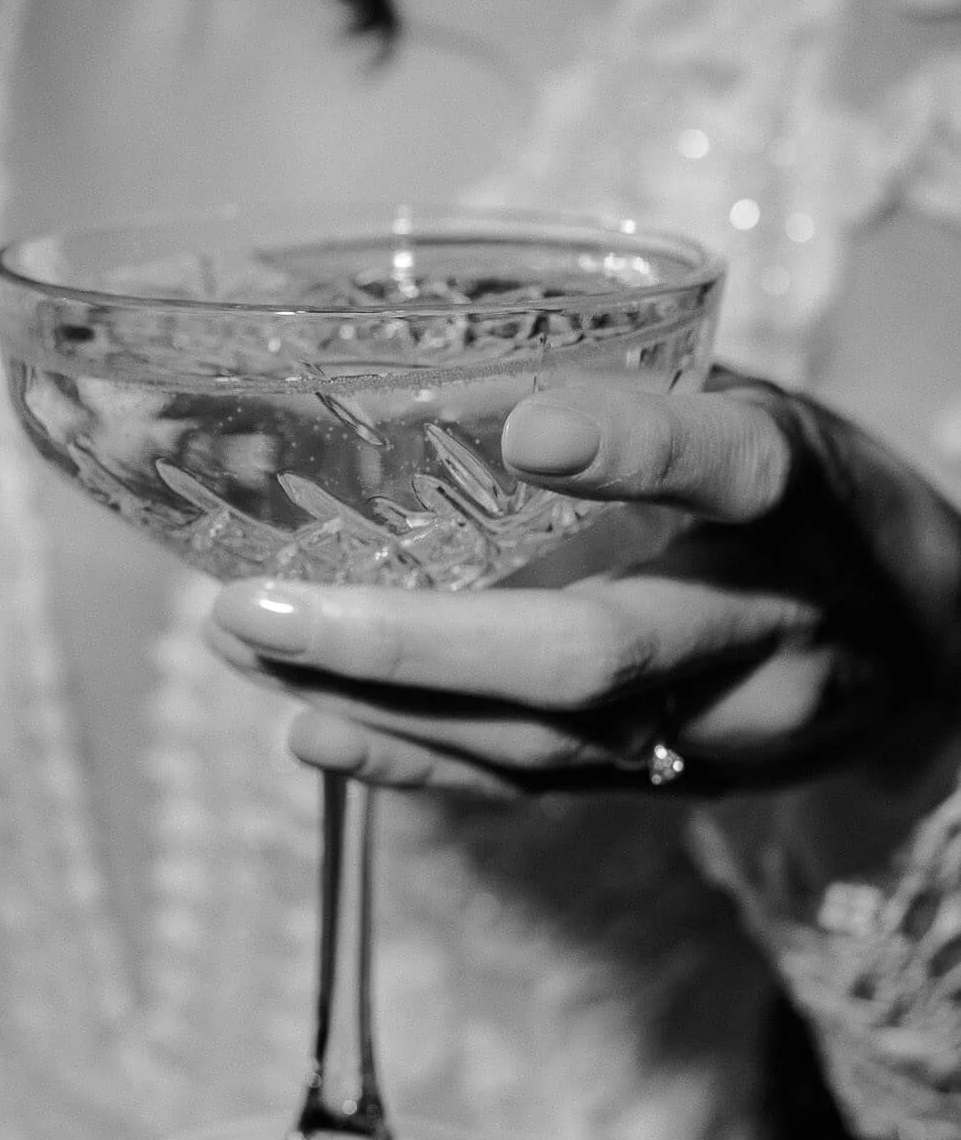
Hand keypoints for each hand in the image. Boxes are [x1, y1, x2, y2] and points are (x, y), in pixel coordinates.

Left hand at [207, 373, 960, 796]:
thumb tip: (427, 349)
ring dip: (380, 698)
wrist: (932, 657)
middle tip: (258, 607)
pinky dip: (415, 764)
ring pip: (543, 739)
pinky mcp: (677, 788)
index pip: (733, 467)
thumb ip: (640, 398)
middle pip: (592, 651)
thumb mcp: (760, 417)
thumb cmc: (811, 508)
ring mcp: (721, 727)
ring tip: (246, 645)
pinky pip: (536, 790)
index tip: (527, 428)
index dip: (636, 448)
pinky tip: (309, 732)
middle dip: (411, 640)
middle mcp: (766, 625)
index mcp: (800, 498)